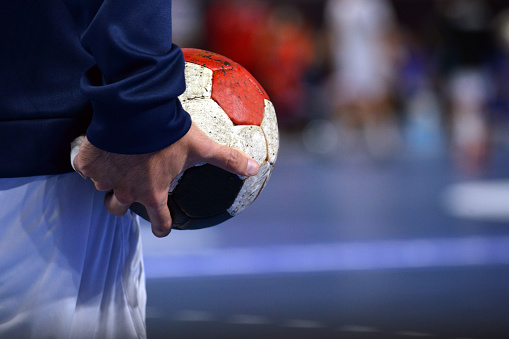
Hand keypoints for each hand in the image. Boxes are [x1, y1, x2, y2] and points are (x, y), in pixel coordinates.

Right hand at [73, 122, 259, 236]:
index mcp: (153, 192)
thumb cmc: (171, 131)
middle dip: (124, 204)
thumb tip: (255, 168)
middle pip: (118, 210)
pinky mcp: (88, 162)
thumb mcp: (202, 146)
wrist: (137, 110)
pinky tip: (98, 149)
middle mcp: (127, 191)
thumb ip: (227, 159)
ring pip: (102, 188)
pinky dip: (90, 162)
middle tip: (131, 191)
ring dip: (108, 180)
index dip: (162, 227)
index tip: (163, 228)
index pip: (159, 220)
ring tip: (115, 164)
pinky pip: (84, 168)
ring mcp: (105, 178)